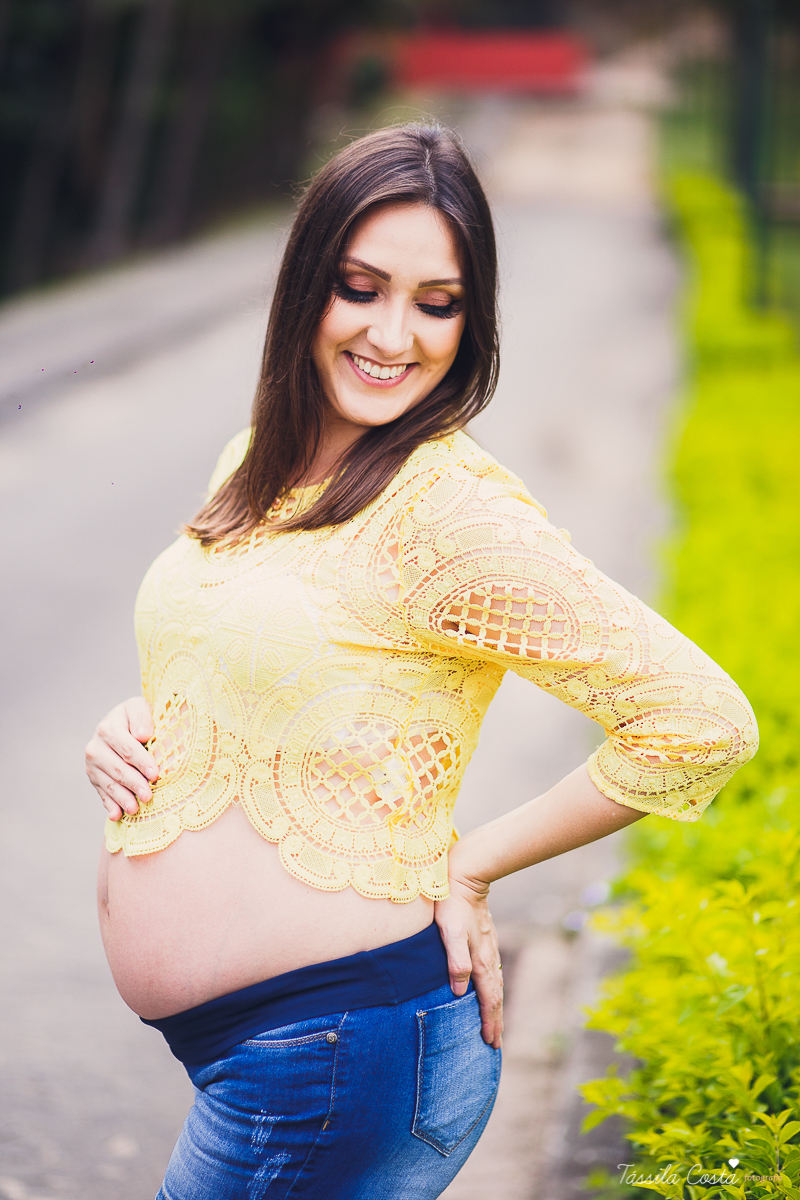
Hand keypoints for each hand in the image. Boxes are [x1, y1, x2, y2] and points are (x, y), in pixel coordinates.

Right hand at [85, 697, 157, 821]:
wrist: (122, 724)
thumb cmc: (137, 718)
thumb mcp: (140, 707)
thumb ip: (142, 717)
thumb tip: (142, 735)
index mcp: (108, 727)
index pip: (127, 748)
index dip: (141, 762)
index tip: (155, 773)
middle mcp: (95, 746)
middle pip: (117, 769)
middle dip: (134, 783)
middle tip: (148, 796)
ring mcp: (92, 764)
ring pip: (109, 783)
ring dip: (122, 798)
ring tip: (135, 809)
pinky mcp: (94, 778)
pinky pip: (102, 793)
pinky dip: (110, 805)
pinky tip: (117, 816)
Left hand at [434, 867, 502, 1049]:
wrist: (465, 877)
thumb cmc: (452, 905)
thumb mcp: (449, 933)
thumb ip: (455, 962)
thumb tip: (458, 992)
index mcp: (480, 961)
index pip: (488, 999)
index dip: (489, 1021)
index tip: (491, 1042)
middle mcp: (488, 958)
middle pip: (496, 996)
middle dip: (496, 1021)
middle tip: (496, 1044)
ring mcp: (489, 949)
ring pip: (496, 985)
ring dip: (496, 1007)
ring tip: (495, 1024)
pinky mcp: (486, 941)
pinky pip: (492, 974)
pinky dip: (493, 990)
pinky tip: (490, 990)